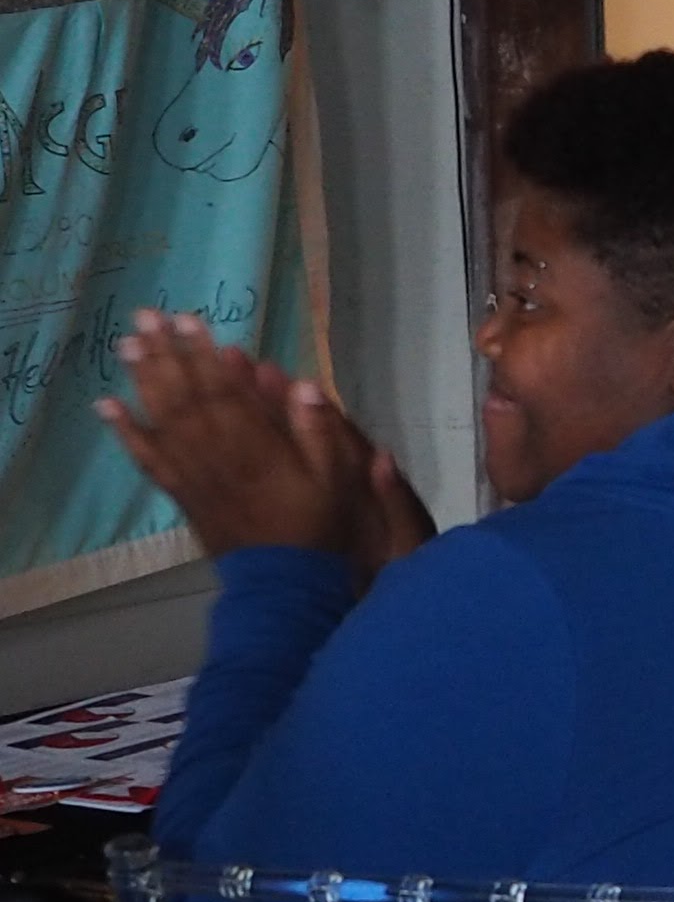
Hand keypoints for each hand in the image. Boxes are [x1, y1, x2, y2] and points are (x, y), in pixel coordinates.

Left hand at [98, 314, 434, 574]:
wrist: (284, 583)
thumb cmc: (317, 528)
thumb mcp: (337, 479)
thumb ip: (321, 432)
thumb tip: (305, 383)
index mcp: (258, 448)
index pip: (226, 391)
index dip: (206, 355)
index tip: (190, 321)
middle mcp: (219, 456)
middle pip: (187, 397)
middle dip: (167, 354)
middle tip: (146, 317)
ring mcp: (195, 475)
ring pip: (164, 421)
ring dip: (143, 380)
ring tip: (128, 345)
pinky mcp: (182, 493)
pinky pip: (149, 459)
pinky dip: (126, 432)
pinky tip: (108, 407)